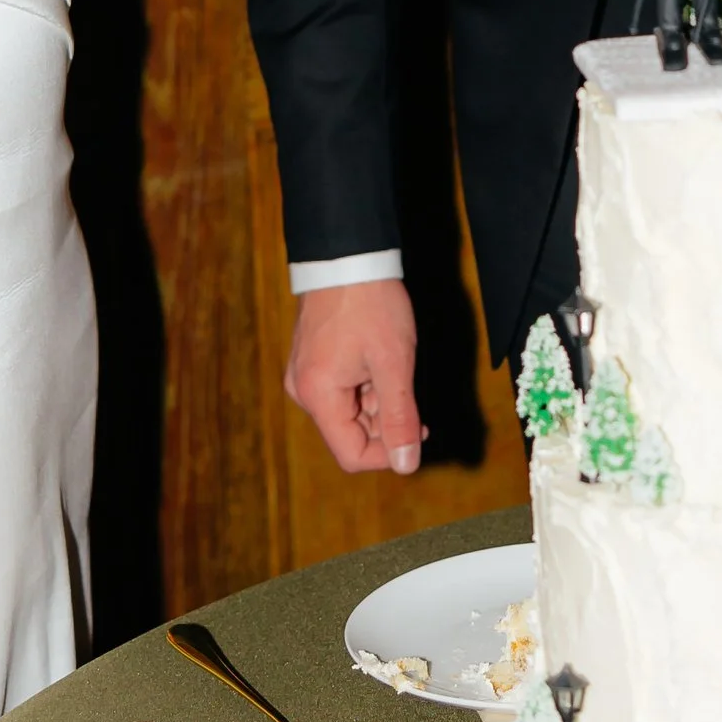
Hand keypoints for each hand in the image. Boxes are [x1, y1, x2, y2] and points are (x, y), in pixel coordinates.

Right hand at [286, 281, 424, 475]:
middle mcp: (304, 391)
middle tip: (408, 388)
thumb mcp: (394, 364)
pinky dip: (365, 386)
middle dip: (385, 421)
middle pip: (350, 434)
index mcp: (318, 396)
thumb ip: (399, 418)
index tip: (417, 430)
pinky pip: (340, 392)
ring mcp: (304, 376)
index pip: (352, 455)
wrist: (347, 256)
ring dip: (377, 401)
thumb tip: (406, 465)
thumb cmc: (370, 305)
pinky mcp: (311, 362)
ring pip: (348, 413)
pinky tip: (377, 359)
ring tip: (391, 364)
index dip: (388, 454)